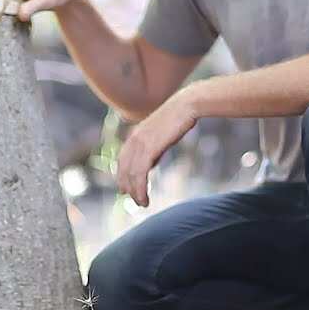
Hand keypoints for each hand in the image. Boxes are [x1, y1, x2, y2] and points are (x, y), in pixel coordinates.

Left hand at [116, 90, 198, 206]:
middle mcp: (133, 139)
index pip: (122, 159)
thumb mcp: (161, 136)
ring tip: (141, 203)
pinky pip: (139, 174)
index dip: (122, 175)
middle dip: (127, 186)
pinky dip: (140, 189)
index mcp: (135, 135)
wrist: (186, 106)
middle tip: (134, 200)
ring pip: (131, 174)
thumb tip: (150, 164)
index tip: (124, 189)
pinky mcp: (148, 148)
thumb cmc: (178, 120)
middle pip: (123, 169)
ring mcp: (139, 143)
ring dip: (135, 192)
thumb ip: (153, 149)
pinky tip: (144, 198)